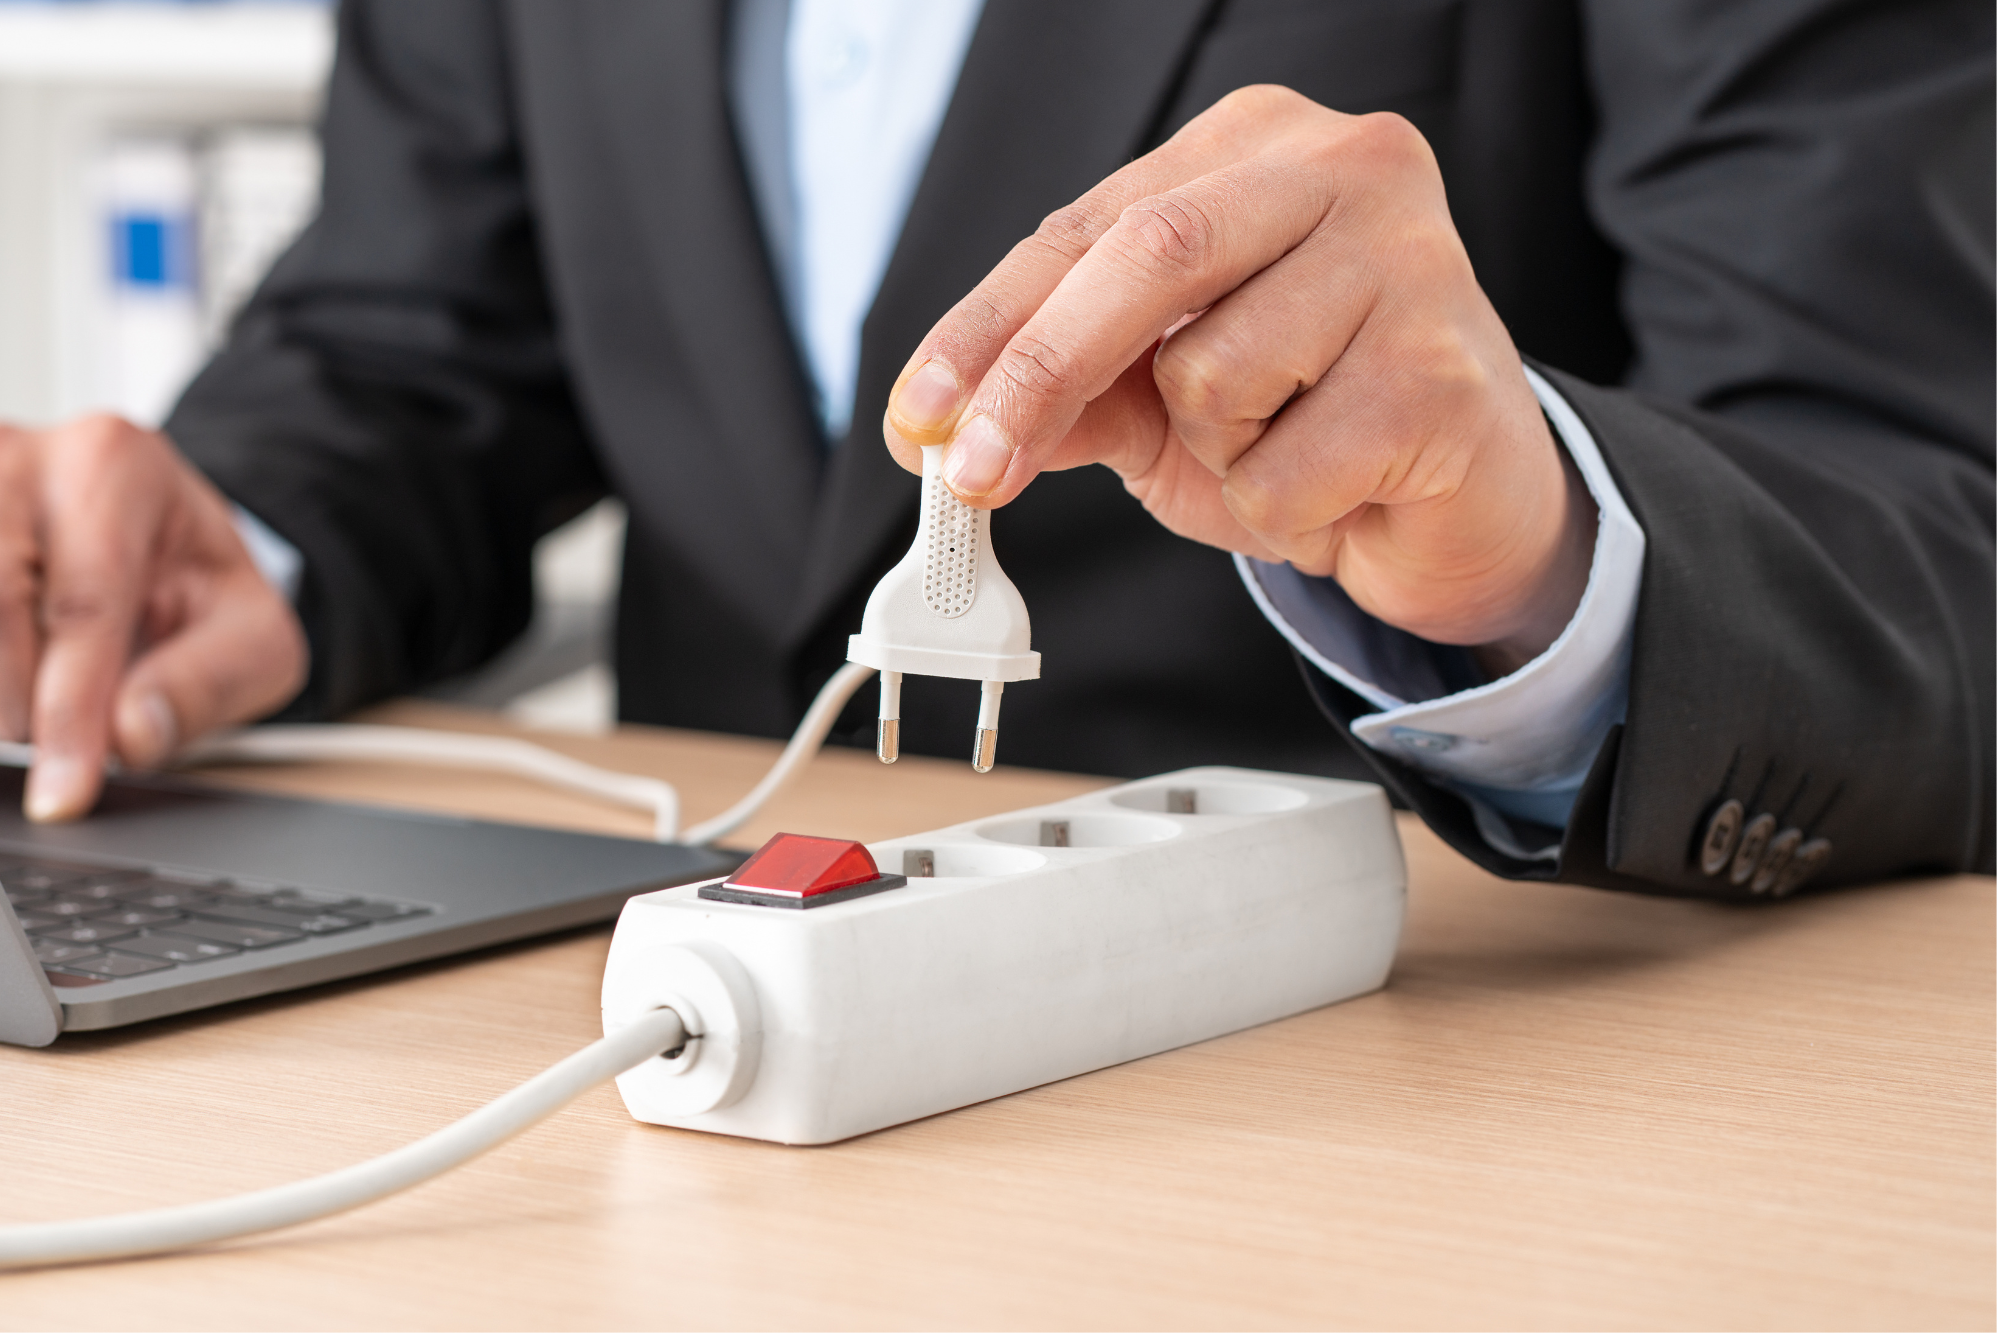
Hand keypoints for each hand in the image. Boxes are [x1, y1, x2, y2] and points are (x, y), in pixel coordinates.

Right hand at [0, 414, 307, 820]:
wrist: (159, 540)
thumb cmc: (198, 587)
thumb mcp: (253, 635)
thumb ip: (208, 684)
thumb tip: (130, 736)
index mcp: (115, 466)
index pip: (82, 603)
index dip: (69, 711)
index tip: (63, 795)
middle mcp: (21, 456)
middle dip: (16, 707)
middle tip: (46, 763)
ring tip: (29, 724)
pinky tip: (11, 700)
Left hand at [882, 86, 1594, 675]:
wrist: (1463, 499)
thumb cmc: (1312, 422)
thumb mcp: (1166, 401)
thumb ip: (1070, 392)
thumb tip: (946, 427)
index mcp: (1254, 148)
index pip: (1086, 227)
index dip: (986, 327)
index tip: (916, 415)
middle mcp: (1341, 167)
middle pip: (1146, 257)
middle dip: (1037, 376)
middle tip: (969, 474)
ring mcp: (1409, 259)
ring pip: (1215, 374)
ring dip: (1214, 451)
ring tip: (1284, 443)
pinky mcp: (1445, 370)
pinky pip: (1285, 469)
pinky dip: (1280, 509)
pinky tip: (1341, 481)